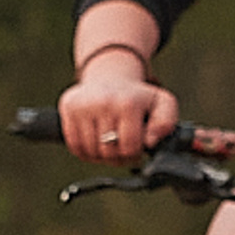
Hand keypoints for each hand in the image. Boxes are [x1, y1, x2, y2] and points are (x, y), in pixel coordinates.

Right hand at [58, 64, 178, 162]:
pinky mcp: (68, 107)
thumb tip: (151, 141)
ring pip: (90, 152)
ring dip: (101, 156)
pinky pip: (74, 146)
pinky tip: (95, 142)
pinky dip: (85, 151)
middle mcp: (104, 102)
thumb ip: (166, 123)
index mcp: (128, 103)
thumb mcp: (162, 104)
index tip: (137, 148)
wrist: (110, 77)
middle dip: (118, 157)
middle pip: (109, 152)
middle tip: (123, 148)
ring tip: (109, 145)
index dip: (135, 154)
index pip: (129, 148)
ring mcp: (83, 104)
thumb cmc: (137, 97)